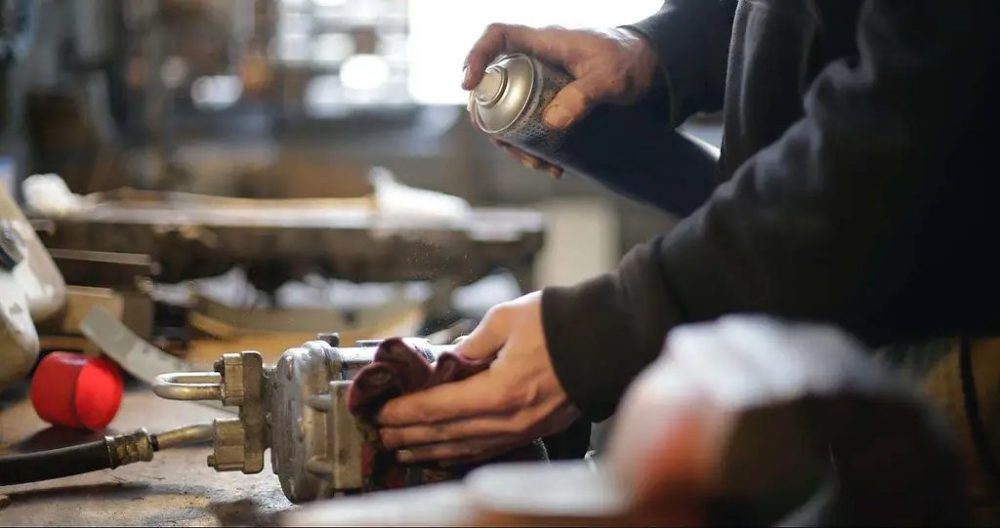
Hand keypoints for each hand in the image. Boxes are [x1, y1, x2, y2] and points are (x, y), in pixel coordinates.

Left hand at [377, 292, 579, 463]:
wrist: (606, 340)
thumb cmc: (559, 324)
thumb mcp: (505, 319)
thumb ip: (470, 343)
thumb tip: (447, 359)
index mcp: (499, 391)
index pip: (439, 407)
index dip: (406, 411)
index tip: (382, 413)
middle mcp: (510, 419)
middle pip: (448, 433)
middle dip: (411, 435)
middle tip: (383, 435)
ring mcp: (524, 429)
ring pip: (467, 447)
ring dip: (432, 449)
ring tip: (406, 450)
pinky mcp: (535, 429)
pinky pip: (489, 448)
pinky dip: (462, 452)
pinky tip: (447, 452)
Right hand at [464, 24, 660, 176]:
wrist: (649, 67)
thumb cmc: (630, 61)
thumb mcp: (610, 79)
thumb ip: (584, 96)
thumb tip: (551, 122)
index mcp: (544, 42)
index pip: (497, 36)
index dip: (476, 56)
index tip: (469, 85)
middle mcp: (535, 60)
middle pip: (494, 82)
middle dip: (491, 117)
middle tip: (504, 144)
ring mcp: (540, 81)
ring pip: (509, 108)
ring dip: (513, 139)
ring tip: (536, 163)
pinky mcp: (550, 100)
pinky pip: (529, 120)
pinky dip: (532, 144)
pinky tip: (550, 165)